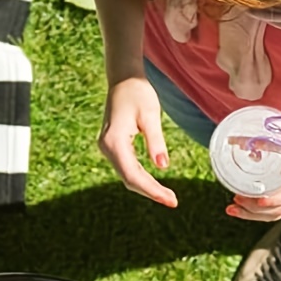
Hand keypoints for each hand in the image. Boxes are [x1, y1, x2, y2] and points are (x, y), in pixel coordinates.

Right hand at [99, 76, 177, 206]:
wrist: (123, 79)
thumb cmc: (137, 92)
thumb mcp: (150, 115)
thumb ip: (156, 141)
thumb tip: (163, 167)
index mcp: (114, 140)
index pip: (133, 174)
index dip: (152, 190)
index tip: (171, 200)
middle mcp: (107, 146)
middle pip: (129, 179)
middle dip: (151, 192)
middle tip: (173, 201)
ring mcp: (108, 147)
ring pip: (128, 176)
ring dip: (147, 187)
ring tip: (168, 197)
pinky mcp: (114, 146)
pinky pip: (128, 168)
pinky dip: (142, 178)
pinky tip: (156, 185)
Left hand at [226, 126, 280, 221]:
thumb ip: (265, 138)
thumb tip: (236, 141)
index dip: (265, 201)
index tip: (248, 199)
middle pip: (276, 211)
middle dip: (252, 211)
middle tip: (234, 201)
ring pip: (277, 215)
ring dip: (254, 215)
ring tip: (235, 209)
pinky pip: (280, 212)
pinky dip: (263, 214)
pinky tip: (248, 210)